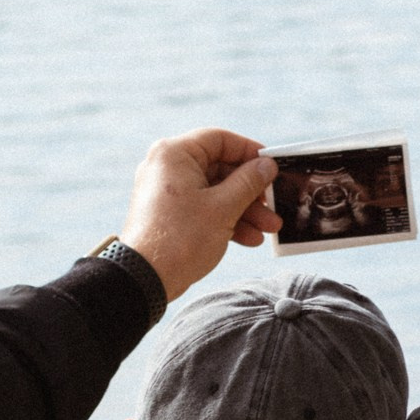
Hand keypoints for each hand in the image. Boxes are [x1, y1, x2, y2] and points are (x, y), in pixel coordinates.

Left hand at [121, 129, 279, 302]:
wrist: (146, 278)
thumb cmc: (181, 238)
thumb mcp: (224, 207)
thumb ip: (249, 182)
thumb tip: (267, 165)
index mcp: (175, 154)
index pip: (220, 140)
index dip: (250, 152)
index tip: (272, 167)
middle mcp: (167, 167)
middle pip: (220, 169)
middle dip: (251, 192)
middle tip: (274, 206)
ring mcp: (167, 191)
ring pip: (215, 192)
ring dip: (244, 210)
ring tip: (268, 229)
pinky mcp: (169, 213)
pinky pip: (203, 208)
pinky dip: (226, 220)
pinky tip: (249, 238)